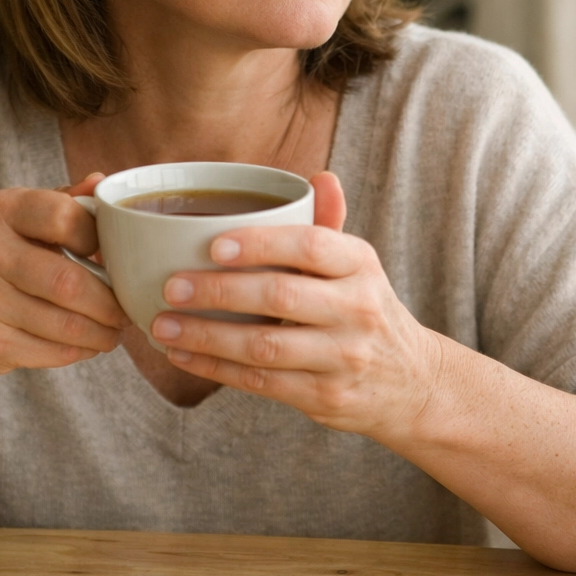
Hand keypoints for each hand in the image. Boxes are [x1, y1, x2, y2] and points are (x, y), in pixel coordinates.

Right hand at [0, 173, 130, 389]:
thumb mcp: (19, 221)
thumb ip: (62, 202)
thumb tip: (103, 181)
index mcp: (3, 210)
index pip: (66, 217)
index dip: (99, 239)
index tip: (112, 255)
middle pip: (70, 282)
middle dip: (111, 302)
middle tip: (127, 309)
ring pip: (66, 324)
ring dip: (102, 332)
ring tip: (115, 330)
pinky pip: (52, 351)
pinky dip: (80, 352)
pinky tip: (89, 345)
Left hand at [149, 171, 443, 440]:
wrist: (412, 382)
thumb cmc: (364, 309)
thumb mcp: (358, 264)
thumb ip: (329, 224)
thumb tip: (320, 177)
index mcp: (360, 264)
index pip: (312, 244)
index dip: (261, 243)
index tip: (213, 245)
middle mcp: (357, 309)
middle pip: (280, 296)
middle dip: (218, 292)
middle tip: (171, 286)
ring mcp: (342, 357)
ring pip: (264, 346)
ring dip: (206, 336)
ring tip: (163, 325)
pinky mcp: (325, 398)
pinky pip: (262, 384)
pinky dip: (216, 370)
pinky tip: (183, 357)